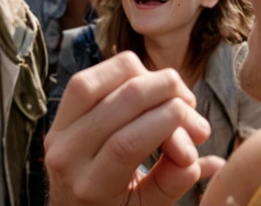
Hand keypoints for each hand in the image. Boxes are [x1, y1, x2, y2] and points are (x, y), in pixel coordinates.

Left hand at [44, 53, 221, 205]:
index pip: (127, 144)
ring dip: (142, 76)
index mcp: (90, 189)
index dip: (169, 124)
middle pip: (120, 103)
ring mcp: (56, 133)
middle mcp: (66, 156)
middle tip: (192, 107)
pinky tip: (146, 83)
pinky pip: (85, 79)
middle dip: (166, 94)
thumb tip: (204, 158)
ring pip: (96, 82)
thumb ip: (173, 183)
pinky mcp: (57, 115)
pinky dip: (119, 72)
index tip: (198, 130)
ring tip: (171, 93)